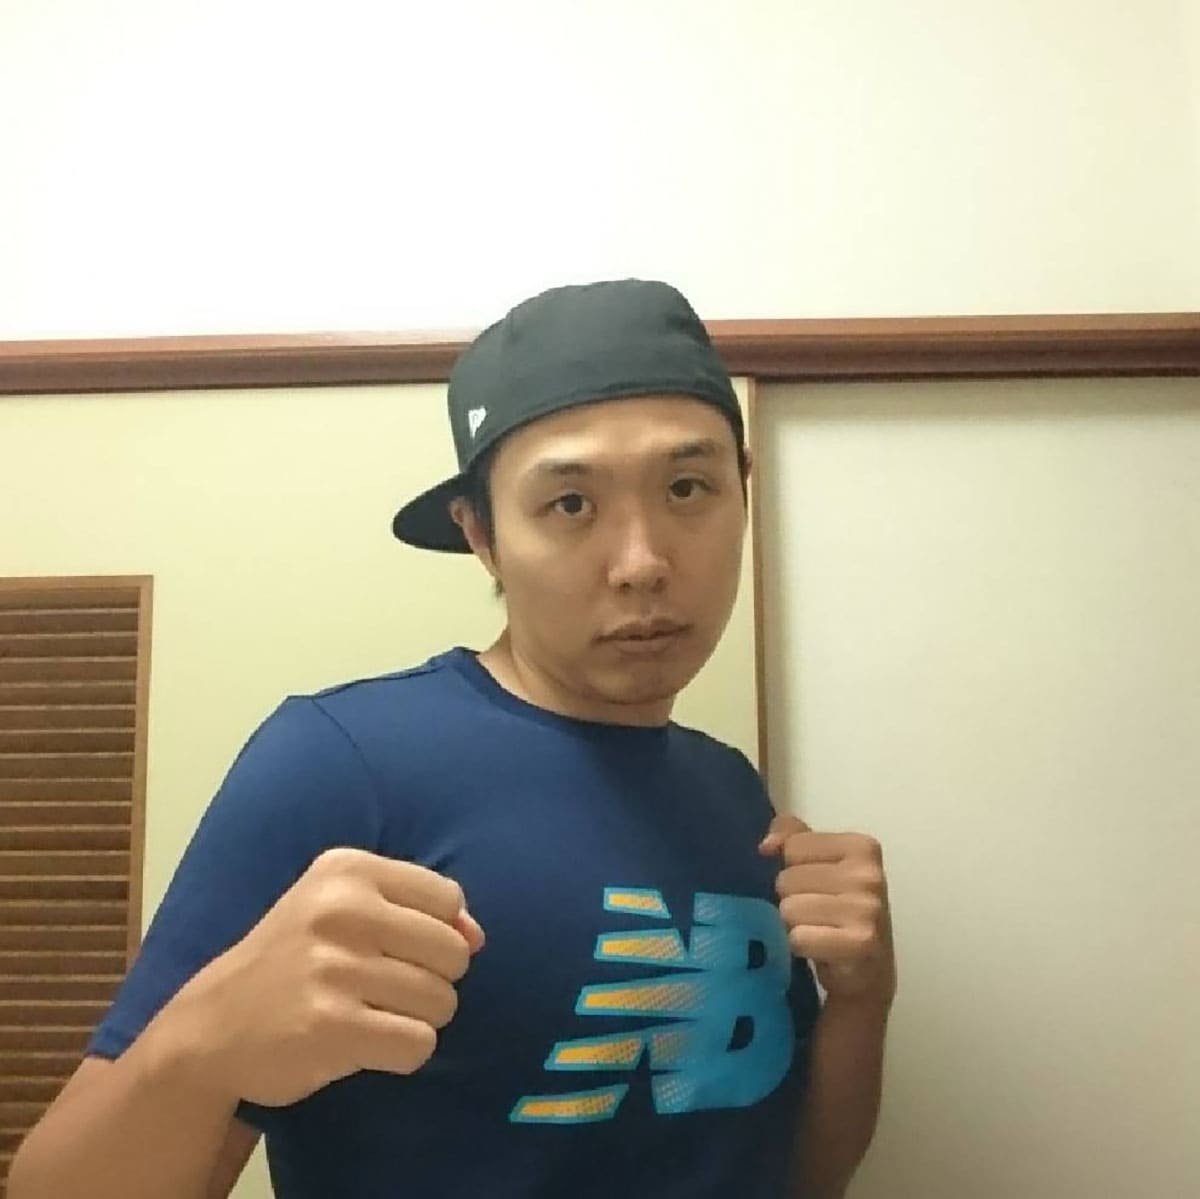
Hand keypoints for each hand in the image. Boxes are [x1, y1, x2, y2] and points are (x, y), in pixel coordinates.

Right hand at [162, 846, 484, 1107]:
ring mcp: (336, 968)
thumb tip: (477, 936)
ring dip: (418, 1018)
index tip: (401, 949)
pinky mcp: (332, 1026)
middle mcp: (342, 910)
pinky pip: (418, 1044)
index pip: (448, 898)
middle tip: (387, 988)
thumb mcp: (344, 908)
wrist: (212, 1027)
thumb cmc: (295, 960)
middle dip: (435, 980)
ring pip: (442, 1001)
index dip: (441, 931)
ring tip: (372, 1014)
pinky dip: (403, 1052)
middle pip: (454, 953)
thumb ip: (417, 910)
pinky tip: (365, 1043)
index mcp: (347, 870)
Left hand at [759, 814, 895, 1006]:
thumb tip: (766, 846)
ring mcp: (867, 909)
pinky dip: (801, 945)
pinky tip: (821, 948)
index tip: (818, 885)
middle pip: (788, 878)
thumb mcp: (821, 862)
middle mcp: (868, 875)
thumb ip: (792, 837)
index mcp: (862, 847)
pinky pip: (798, 937)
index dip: (795, 868)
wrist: (869, 969)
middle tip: (818, 913)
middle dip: (793, 898)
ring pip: (789, 908)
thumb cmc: (840, 908)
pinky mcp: (859, 943)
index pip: (793, 846)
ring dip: (795, 924)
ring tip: (819, 930)